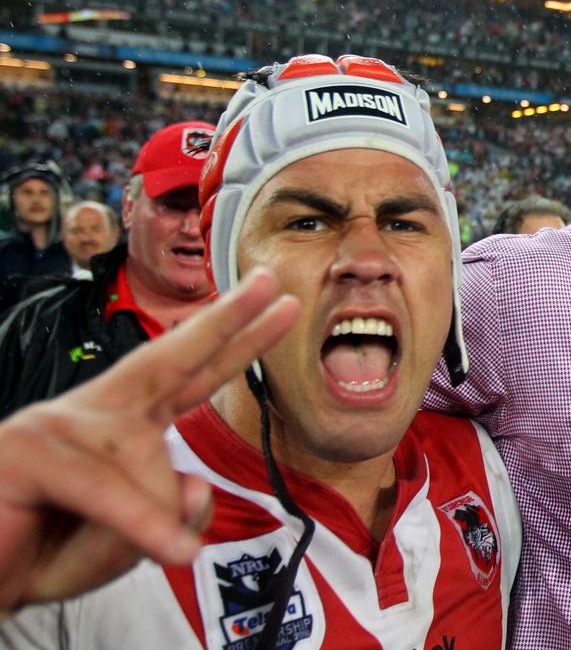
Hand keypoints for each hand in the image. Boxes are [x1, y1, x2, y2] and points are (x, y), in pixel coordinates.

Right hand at [0, 268, 298, 610]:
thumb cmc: (45, 554)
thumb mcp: (133, 543)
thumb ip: (174, 516)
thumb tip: (196, 485)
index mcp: (124, 427)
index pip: (190, 376)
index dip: (234, 342)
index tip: (277, 304)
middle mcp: (93, 414)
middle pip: (169, 359)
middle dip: (222, 320)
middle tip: (266, 281)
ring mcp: (55, 425)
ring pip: (147, 464)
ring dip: (151, 522)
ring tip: (145, 556)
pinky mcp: (25, 451)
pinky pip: (108, 488)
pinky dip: (141, 525)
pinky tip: (172, 551)